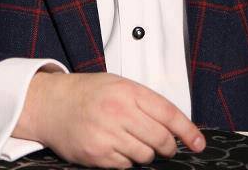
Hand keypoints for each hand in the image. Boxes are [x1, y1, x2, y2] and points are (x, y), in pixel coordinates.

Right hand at [13, 71, 204, 167]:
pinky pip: (125, 166)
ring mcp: (107, 134)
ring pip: (145, 156)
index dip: (188, 131)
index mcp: (126, 91)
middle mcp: (117, 112)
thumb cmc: (85, 93)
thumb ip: (145, 102)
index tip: (198, 143)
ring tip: (129, 140)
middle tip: (163, 145)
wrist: (49, 104)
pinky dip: (125, 160)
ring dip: (144, 153)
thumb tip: (176, 126)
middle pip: (161, 139)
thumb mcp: (117, 85)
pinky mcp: (97, 154)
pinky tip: (113, 146)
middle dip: (167, 147)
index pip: (168, 114)